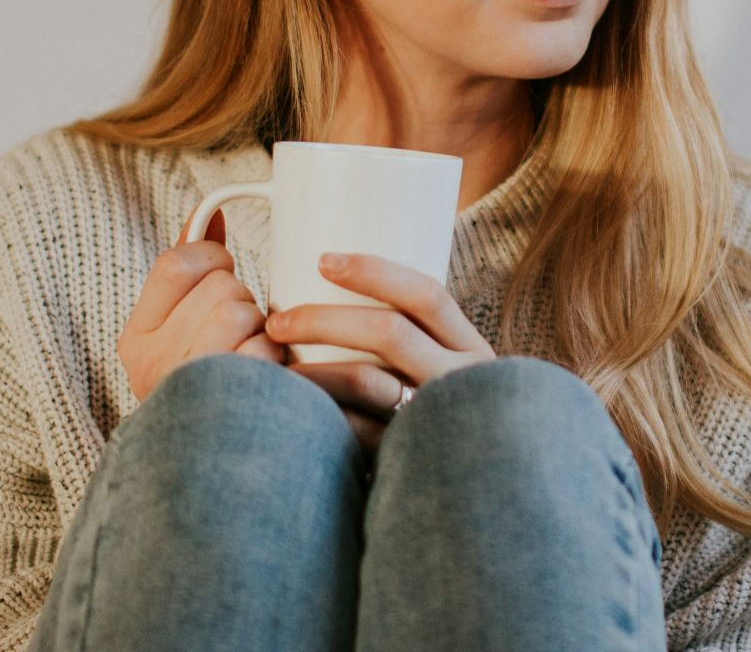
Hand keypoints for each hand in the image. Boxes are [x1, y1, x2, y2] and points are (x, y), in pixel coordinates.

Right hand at [116, 207, 285, 403]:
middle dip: (242, 300)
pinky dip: (275, 360)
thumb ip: (190, 269)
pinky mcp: (228, 408)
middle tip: (240, 331)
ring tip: (253, 355)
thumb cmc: (208, 383)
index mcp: (135, 339)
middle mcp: (152, 365)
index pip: (176, 263)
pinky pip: (264, 351)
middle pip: (220, 287)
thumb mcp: (180, 326)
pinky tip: (267, 380)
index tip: (223, 272)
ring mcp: (188, 389)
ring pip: (242, 312)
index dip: (213, 256)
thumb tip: (209, 213)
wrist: (213, 472)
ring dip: (261, 329)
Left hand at [265, 251, 494, 462]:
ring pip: (368, 380)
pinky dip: (320, 416)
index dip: (375, 271)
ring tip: (272, 366)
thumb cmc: (444, 419)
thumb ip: (412, 346)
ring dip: (312, 368)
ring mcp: (437, 421)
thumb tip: (335, 296)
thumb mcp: (447, 374)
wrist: (478, 491)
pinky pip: (357, 433)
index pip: (428, 295)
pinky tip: (291, 413)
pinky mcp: (410, 459)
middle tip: (275, 321)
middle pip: (390, 331)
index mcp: (470, 349)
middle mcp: (462, 381)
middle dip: (323, 319)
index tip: (323, 260)